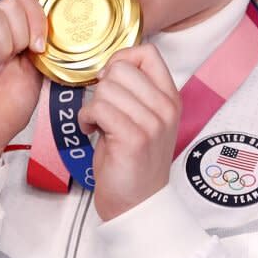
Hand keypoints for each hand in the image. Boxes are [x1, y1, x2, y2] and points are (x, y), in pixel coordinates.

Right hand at [0, 0, 47, 158]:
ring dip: (5, 43)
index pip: (24, 1)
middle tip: (18, 59)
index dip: (38, 17)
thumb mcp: (35, 77)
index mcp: (10, 36)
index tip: (40, 47)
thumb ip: (42, 52)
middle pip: (11, 2)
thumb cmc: (3, 112)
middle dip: (24, 31)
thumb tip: (56, 32)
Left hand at [78, 45, 180, 220]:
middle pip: (122, 67)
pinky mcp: (133, 139)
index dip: (121, 60)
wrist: (137, 204)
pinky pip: (98, 108)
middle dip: (103, 86)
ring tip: (99, 124)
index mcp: (170, 98)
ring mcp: (152, 124)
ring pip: (107, 88)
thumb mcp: (144, 119)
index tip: (112, 82)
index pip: (147, 53)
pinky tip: (91, 131)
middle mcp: (166, 108)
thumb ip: (135, 91)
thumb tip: (111, 65)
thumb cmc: (133, 162)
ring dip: (93, 105)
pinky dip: (86, 119)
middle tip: (104, 110)